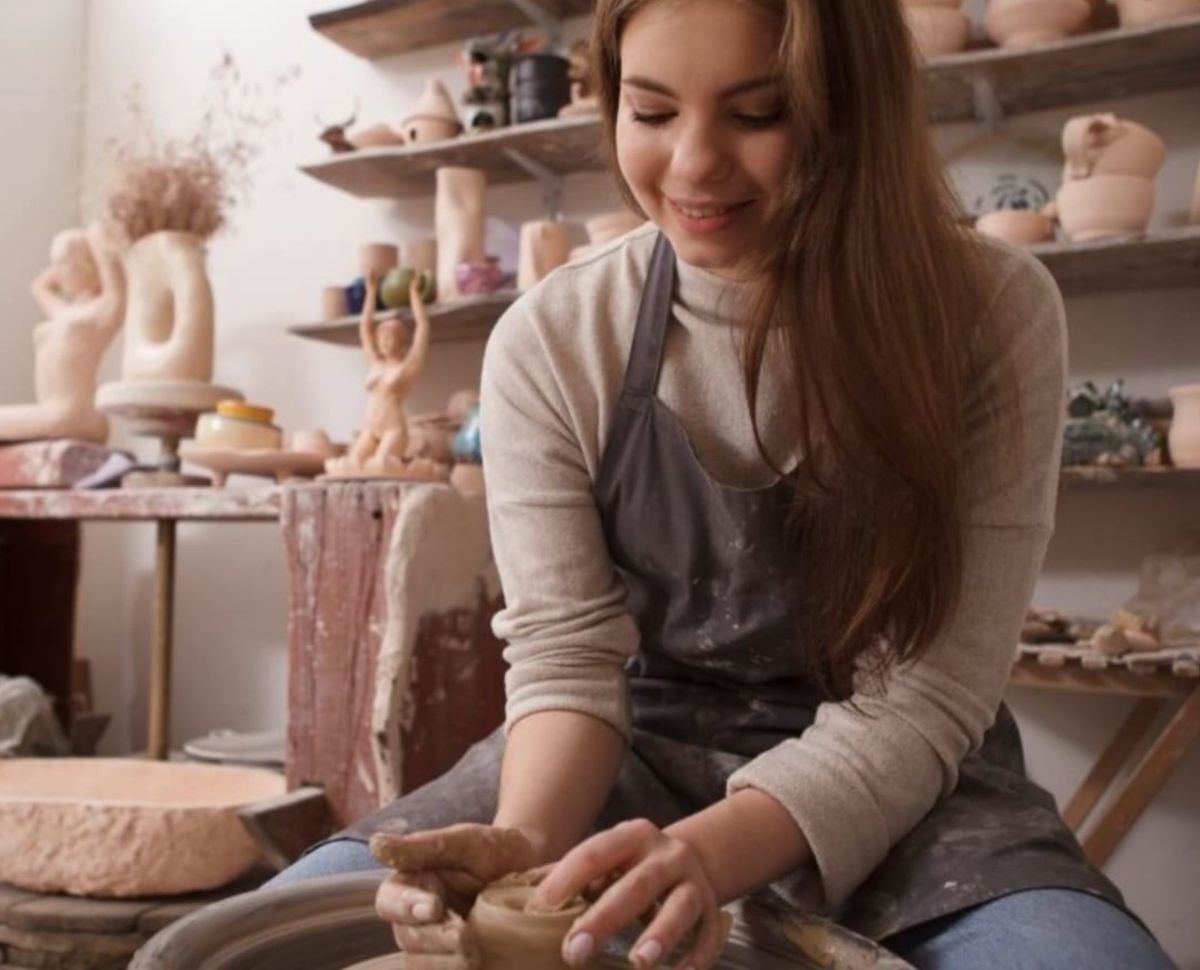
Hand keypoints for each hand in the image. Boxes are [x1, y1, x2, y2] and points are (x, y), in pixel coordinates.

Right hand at [372, 824, 540, 969]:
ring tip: (474, 954)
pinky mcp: (452, 960)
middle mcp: (414, 916)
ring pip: (421, 963)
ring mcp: (433, 942)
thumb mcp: (463, 841)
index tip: (434, 907)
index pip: (390, 900)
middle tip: (465, 936)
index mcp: (410, 883)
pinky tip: (477, 964)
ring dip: (445, 962)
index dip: (406, 906)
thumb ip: (422, 847)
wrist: (528, 872)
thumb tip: (376, 844)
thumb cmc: (491, 850)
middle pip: (407, 937)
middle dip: (435, 938)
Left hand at [530, 818, 729, 969]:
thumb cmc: (630, 866)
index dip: (566, 879)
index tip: (540, 908)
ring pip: (680, 907)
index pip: (594, 853)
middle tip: (574, 951)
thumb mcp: (605, 859)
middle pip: (636, 885)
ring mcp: (694, 882)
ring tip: (639, 962)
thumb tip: (517, 892)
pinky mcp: (713, 911)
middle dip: (604, 919)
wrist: (690, 859)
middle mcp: (667, 855)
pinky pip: (709, 935)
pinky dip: (697, 956)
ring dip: (660, 935)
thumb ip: (569, 873)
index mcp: (632, 835)